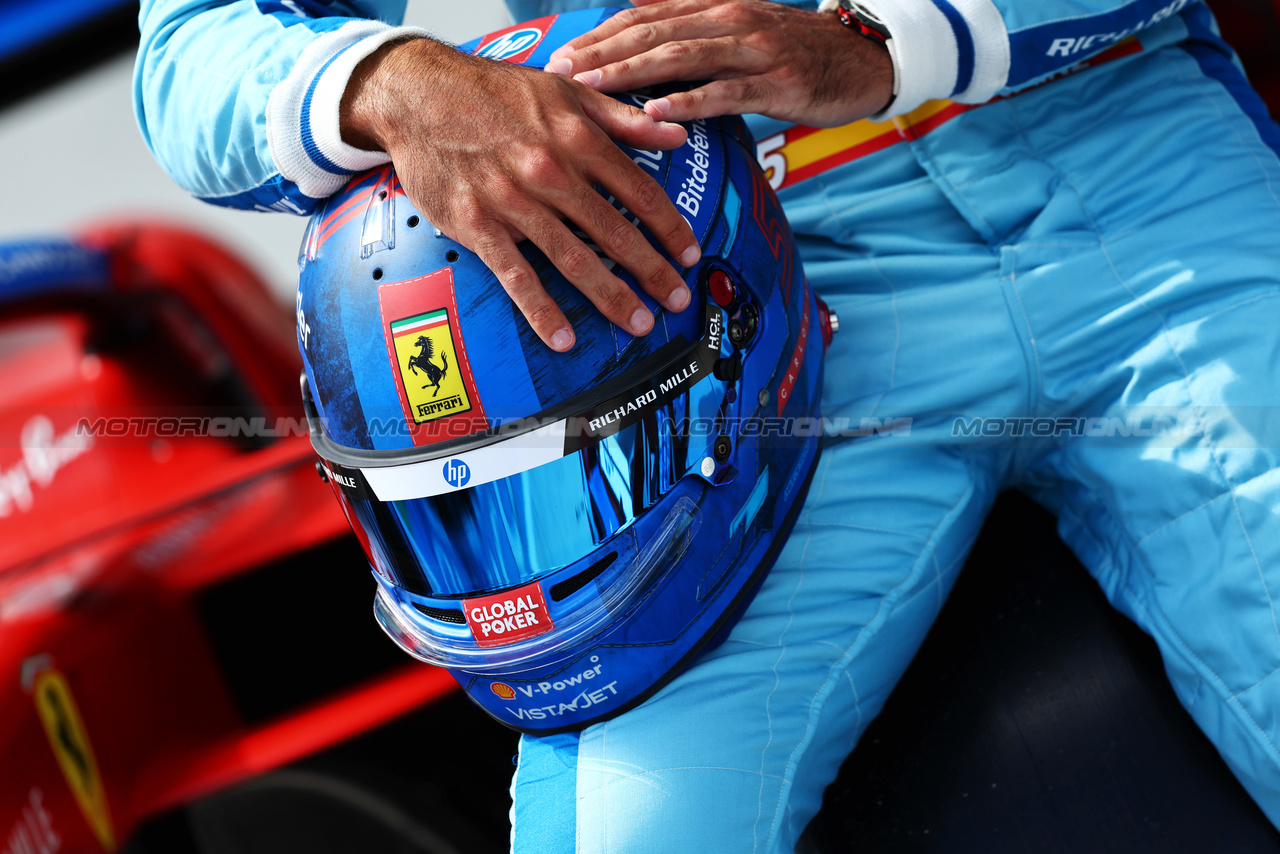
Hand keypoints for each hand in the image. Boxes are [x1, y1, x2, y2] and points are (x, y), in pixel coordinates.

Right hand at [341, 38, 701, 351]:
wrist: (418, 91)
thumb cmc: (494, 92)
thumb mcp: (565, 90)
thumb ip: (622, 116)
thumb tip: (676, 131)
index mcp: (577, 137)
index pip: (640, 191)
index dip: (670, 228)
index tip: (690, 254)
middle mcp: (551, 170)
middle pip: (615, 230)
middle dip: (652, 270)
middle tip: (677, 300)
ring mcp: (512, 200)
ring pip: (573, 257)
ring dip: (610, 295)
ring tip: (639, 322)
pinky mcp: (476, 223)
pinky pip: (515, 275)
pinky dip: (541, 310)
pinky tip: (563, 337)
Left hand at [543, 0, 893, 127]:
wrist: (863, 59)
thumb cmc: (795, 52)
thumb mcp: (740, 30)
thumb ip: (692, 29)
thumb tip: (638, 21)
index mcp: (714, 9)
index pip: (644, 18)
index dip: (599, 37)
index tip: (560, 59)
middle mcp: (729, 20)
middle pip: (652, 33)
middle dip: (601, 54)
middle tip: (559, 76)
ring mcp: (754, 50)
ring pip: (680, 56)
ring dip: (630, 73)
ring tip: (592, 90)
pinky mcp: (777, 83)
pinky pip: (725, 92)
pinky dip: (688, 102)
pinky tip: (656, 112)